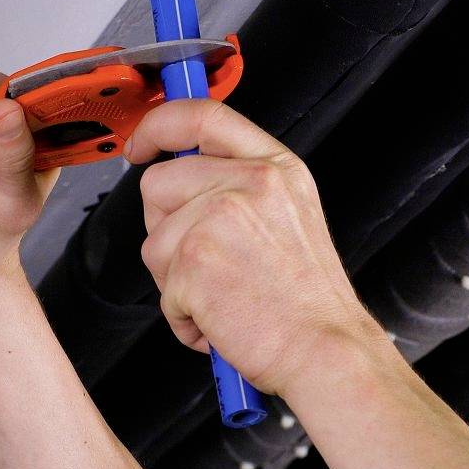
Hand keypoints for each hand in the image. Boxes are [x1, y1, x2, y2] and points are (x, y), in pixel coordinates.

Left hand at [131, 101, 384, 394]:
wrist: (326, 351)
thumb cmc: (309, 303)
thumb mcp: (291, 218)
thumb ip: (241, 185)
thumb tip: (182, 175)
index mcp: (276, 169)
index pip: (203, 117)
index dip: (160, 124)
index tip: (141, 144)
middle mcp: (250, 184)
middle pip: (158, 183)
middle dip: (166, 228)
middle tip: (208, 264)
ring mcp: (219, 218)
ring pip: (153, 241)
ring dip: (176, 281)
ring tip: (224, 298)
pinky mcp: (194, 261)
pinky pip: (161, 290)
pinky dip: (184, 317)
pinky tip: (222, 320)